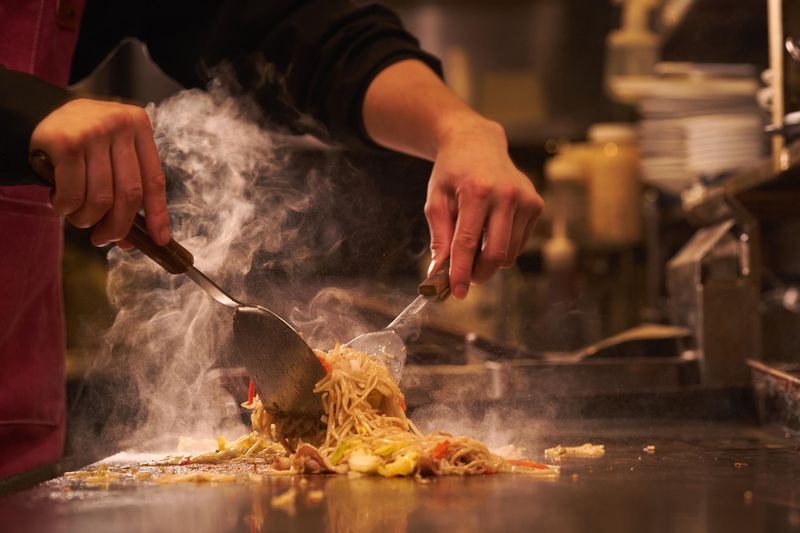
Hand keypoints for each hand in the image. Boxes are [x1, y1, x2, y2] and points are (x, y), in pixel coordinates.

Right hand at [30, 98, 169, 246]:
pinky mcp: (65, 143)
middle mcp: (120, 124)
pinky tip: (61, 202)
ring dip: (87, 219)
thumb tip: (131, 239)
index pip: (154, 179)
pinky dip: (66, 208)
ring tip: (78, 217)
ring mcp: (93, 132)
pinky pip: (73, 194)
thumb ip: (126, 184)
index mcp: (139, 124)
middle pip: (129, 194)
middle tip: (104, 239)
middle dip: (118, 226)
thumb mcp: (111, 149)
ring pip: (101, 199)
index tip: (158, 239)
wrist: (33, 114)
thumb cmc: (82, 141)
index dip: (157, 214)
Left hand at [425, 116, 542, 298]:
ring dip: (489, 261)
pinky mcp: (536, 205)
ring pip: (510, 254)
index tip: (455, 293)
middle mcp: (506, 195)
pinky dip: (503, 247)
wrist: (478, 143)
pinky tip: (491, 229)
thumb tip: (437, 275)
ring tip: (473, 246)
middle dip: (479, 274)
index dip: (461, 272)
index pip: (467, 243)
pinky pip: (519, 244)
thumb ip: (439, 239)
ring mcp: (526, 200)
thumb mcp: (436, 202)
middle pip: (496, 254)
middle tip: (464, 277)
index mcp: (477, 192)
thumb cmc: (452, 173)